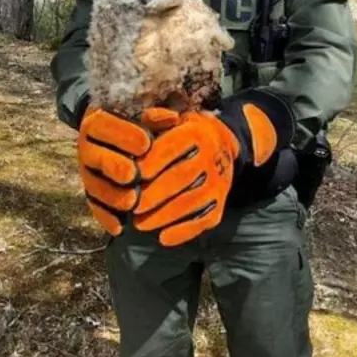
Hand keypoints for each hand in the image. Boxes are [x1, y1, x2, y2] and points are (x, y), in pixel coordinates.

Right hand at [76, 108, 152, 234]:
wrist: (121, 138)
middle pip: (95, 158)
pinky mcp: (91, 193)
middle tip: (133, 175)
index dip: (122, 134)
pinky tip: (120, 227)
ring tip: (131, 202)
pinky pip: (94, 207)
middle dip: (114, 166)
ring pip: (93, 186)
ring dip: (111, 196)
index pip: (102, 126)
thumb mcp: (146, 116)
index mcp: (97, 123)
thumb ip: (156, 118)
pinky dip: (106, 217)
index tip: (146, 143)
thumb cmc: (141, 125)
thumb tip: (172, 118)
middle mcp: (87, 149)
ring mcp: (88, 173)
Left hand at [132, 111, 238, 246]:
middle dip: (154, 195)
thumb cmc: (186, 133)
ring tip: (140, 224)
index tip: (131, 176)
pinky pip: (205, 220)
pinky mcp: (221, 202)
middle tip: (131, 206)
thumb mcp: (173, 119)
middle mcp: (211, 157)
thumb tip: (144, 121)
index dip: (151, 163)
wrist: (224, 143)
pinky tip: (164, 238)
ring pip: (192, 202)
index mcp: (196, 133)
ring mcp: (219, 181)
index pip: (172, 148)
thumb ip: (154, 119)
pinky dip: (185, 231)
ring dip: (165, 216)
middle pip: (180, 178)